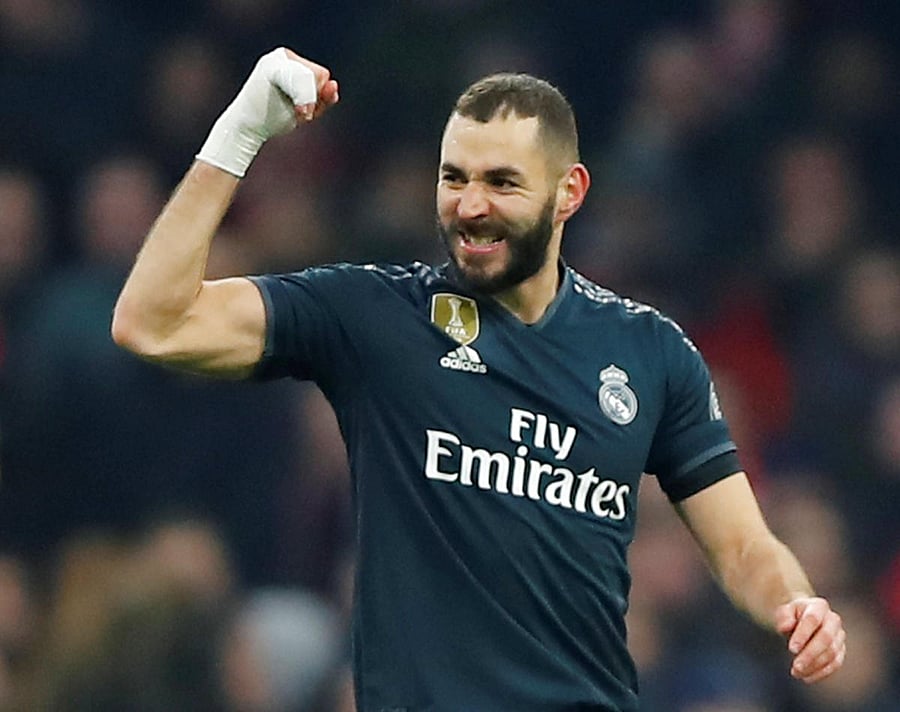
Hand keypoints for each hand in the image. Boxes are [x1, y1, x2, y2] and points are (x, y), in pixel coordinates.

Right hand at [196, 47, 339, 176]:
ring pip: (315, 78)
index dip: (317, 99)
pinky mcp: (272, 67)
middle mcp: (284, 57)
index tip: (299, 110)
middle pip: (321, 75)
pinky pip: (303, 81)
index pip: (322, 77)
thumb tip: (334, 85)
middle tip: (292, 109)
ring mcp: (277, 59)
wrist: (246, 128)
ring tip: (286, 107)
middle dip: (313, 98)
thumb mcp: (307, 109)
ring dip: (307, 100)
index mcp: (292, 63)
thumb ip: (324, 98)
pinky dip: (303, 99)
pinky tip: (291, 108)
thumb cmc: (274, 118)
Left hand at [774, 596, 845, 682]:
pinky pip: (835, 663)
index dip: (803, 635)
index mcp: (818, 606)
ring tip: (797, 673)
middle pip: (826, 638)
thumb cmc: (792, 616)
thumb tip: (785, 627)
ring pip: (832, 653)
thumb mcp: (784, 612)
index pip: (812, 620)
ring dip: (814, 666)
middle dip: (810, 654)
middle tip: (795, 667)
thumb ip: (784, 617)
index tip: (791, 649)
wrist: (802, 620)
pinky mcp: (841, 650)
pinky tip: (807, 677)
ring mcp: (839, 635)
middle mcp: (833, 620)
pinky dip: (822, 672)